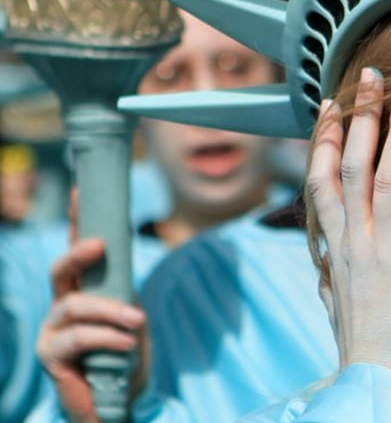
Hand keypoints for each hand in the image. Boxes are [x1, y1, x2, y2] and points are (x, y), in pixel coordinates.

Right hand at [36, 238, 146, 422]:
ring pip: (75, 306)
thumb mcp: (131, 315)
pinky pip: (79, 338)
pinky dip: (107, 337)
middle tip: (99, 245)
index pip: (77, 252)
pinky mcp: (52, 356)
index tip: (81, 192)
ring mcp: (53, 331)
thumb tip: (125, 269)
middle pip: (60, 271)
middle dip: (77, 254)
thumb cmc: (126, 353)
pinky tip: (127, 343)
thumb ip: (124, 290)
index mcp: (83, 291)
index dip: (77, 222)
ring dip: (110, 311)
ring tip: (136, 321)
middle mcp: (62, 306)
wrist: (121, 399)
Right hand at [306, 68, 390, 384]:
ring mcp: (377, 249)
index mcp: (333, 245)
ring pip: (381, 177)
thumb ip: (330, 276)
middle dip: (359, 116)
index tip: (329, 105)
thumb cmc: (361, 342)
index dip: (323, 138)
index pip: (321, 179)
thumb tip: (320, 269)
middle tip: (369, 77)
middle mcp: (349, 238)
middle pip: (348, 163)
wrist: (373, 378)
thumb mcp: (334, 301)